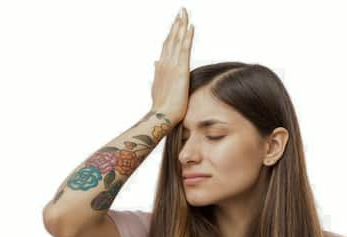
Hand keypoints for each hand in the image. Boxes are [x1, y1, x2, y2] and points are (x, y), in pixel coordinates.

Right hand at [151, 7, 194, 124]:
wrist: (162, 115)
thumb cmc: (162, 105)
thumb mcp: (158, 86)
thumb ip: (158, 72)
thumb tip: (156, 62)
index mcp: (162, 66)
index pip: (167, 45)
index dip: (172, 32)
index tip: (176, 22)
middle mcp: (165, 63)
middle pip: (171, 38)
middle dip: (177, 24)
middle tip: (181, 11)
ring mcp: (172, 66)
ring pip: (177, 40)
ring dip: (181, 25)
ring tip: (185, 13)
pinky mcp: (180, 70)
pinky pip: (184, 49)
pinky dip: (187, 37)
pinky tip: (191, 27)